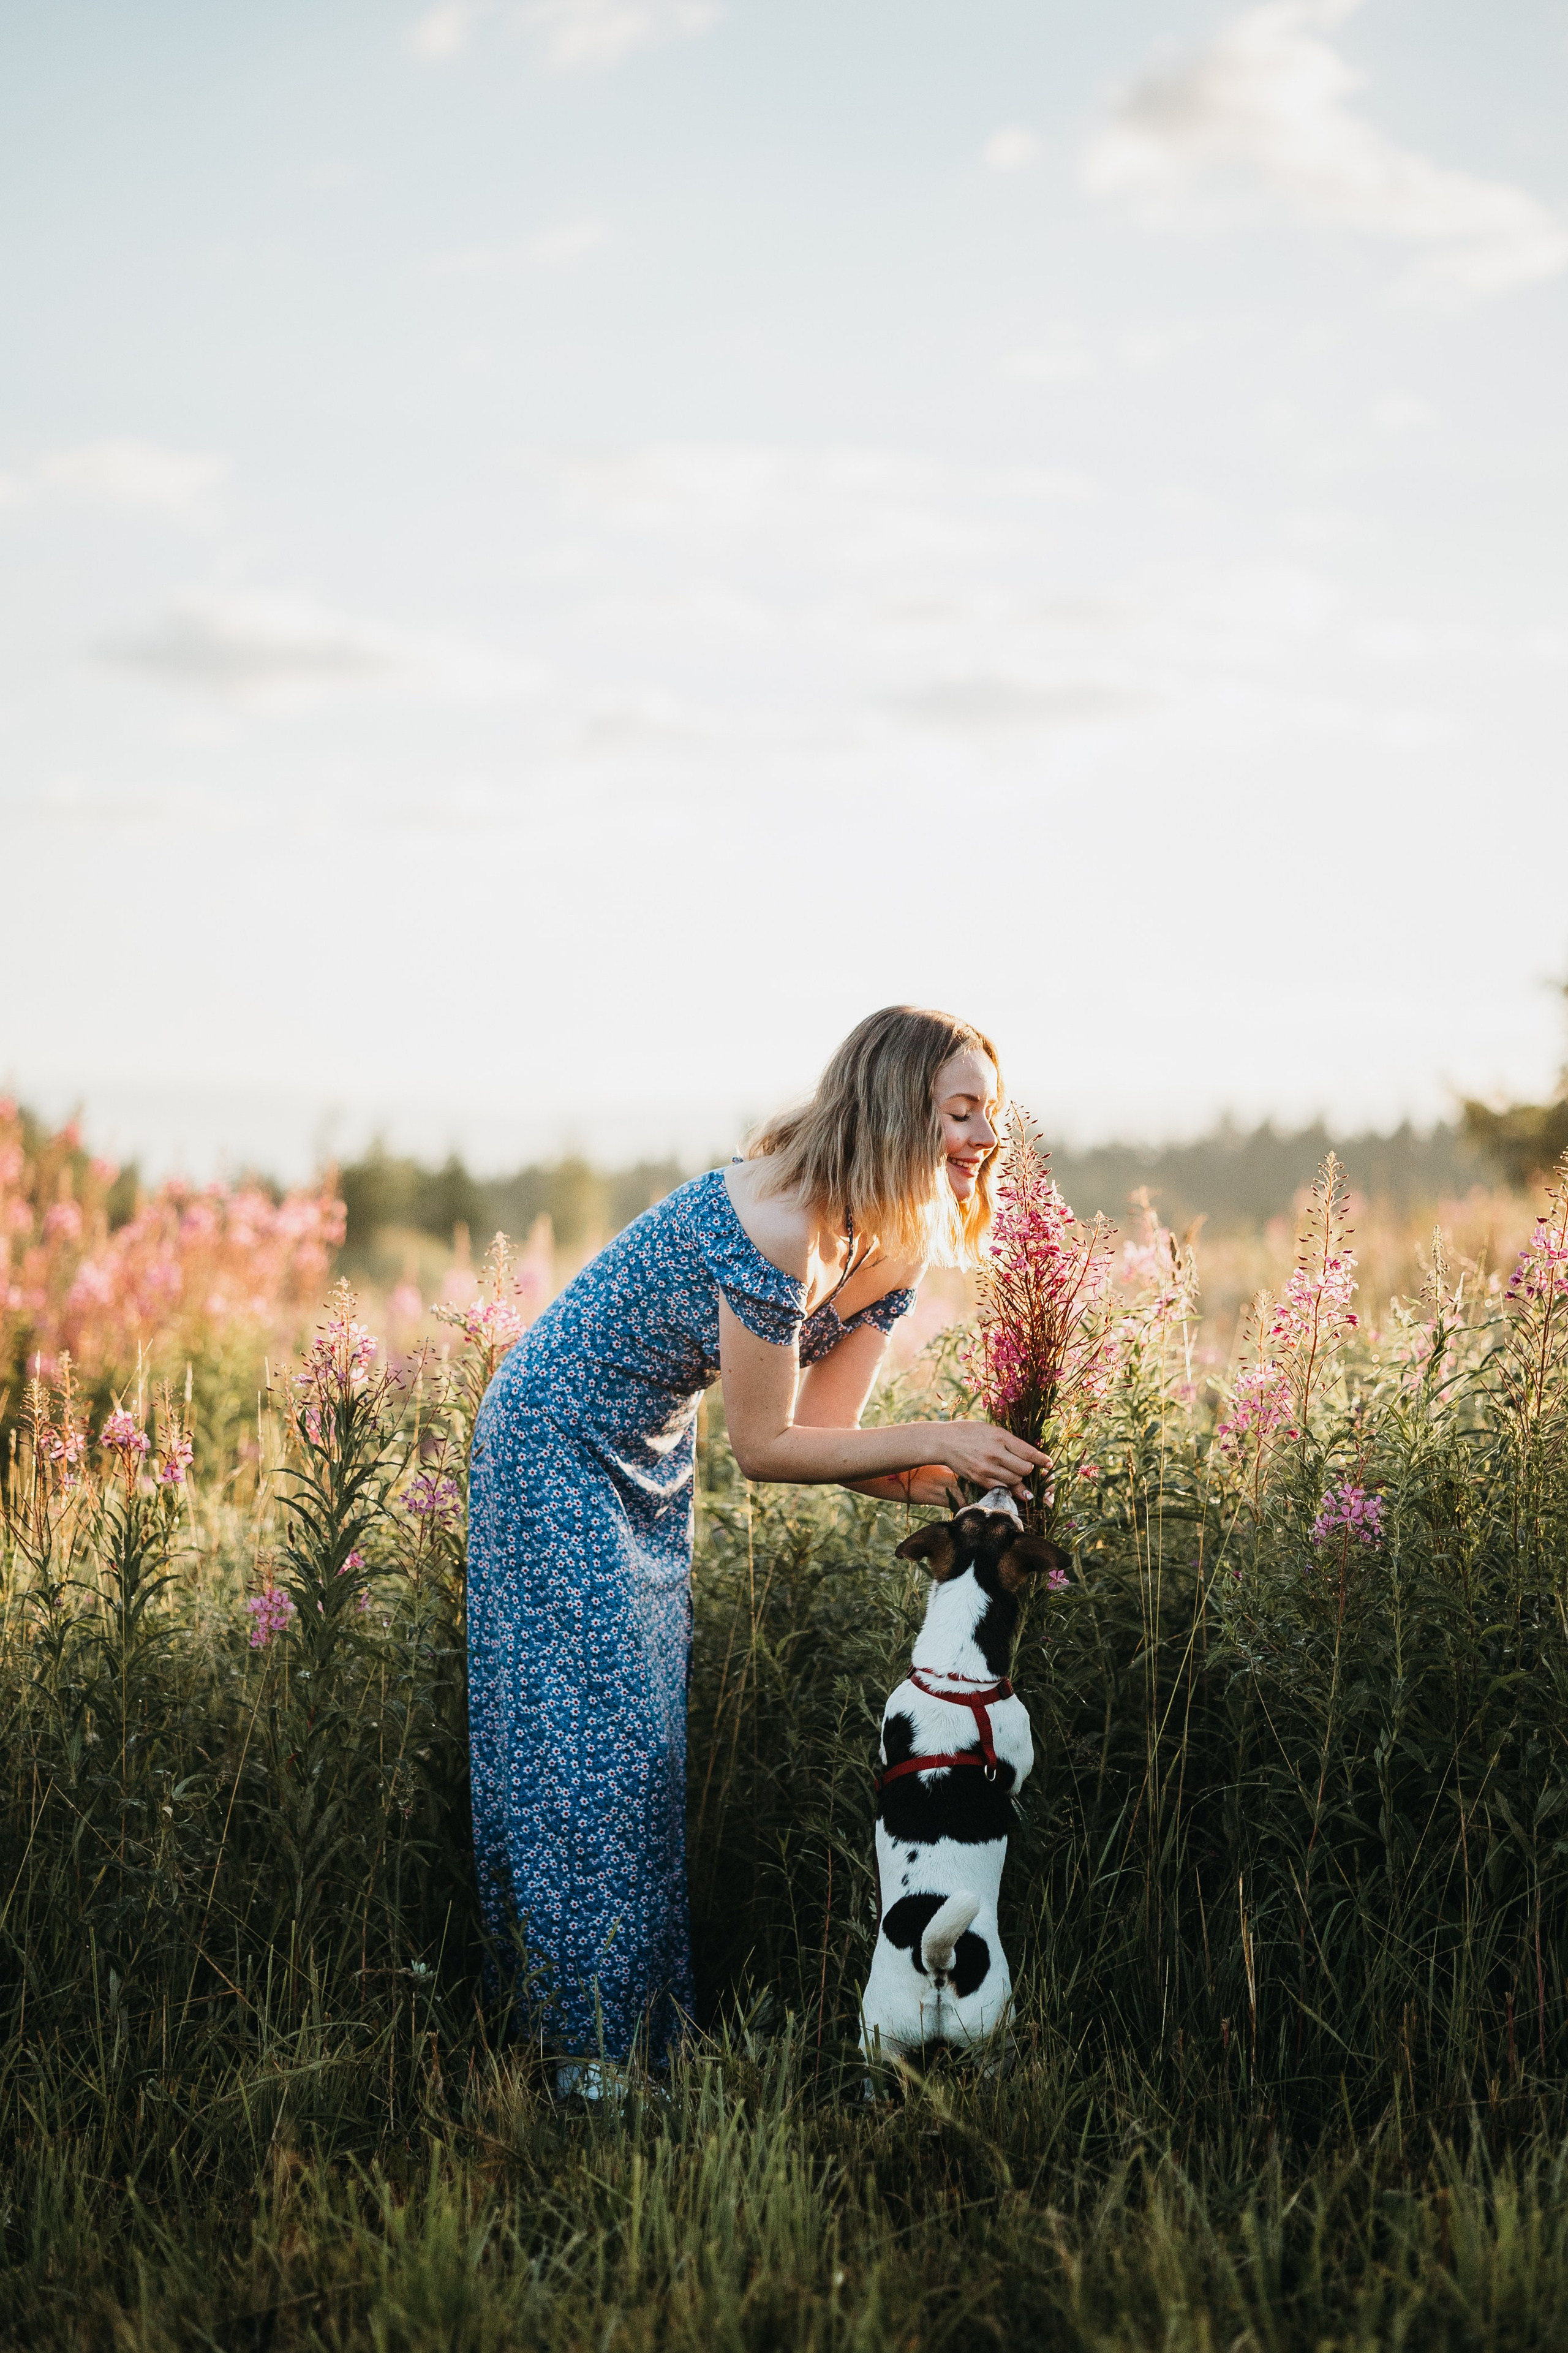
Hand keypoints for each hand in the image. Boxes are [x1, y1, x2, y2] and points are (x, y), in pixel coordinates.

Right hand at [924, 1419, 1049, 1499]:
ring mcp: (987, 1468)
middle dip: (1028, 1469)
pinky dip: (1007, 1486)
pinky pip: (1001, 1488)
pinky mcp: (979, 1479)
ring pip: (1015, 1480)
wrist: (944, 1441)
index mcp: (1000, 1436)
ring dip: (1018, 1478)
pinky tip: (1006, 1482)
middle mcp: (995, 1453)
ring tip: (1012, 1471)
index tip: (1049, 1464)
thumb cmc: (970, 1432)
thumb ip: (1010, 1442)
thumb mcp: (992, 1430)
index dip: (1042, 1460)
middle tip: (1025, 1466)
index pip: (1029, 1452)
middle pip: (1025, 1469)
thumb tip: (1030, 1458)